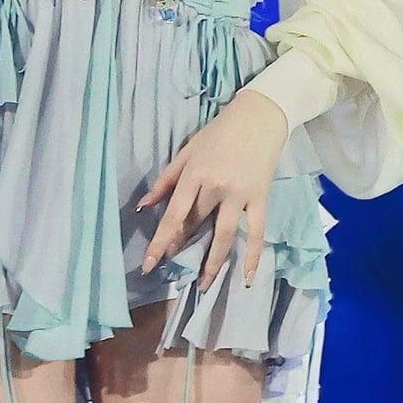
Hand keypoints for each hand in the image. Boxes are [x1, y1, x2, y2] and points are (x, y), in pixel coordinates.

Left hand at [136, 87, 288, 290]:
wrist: (259, 116)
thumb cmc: (219, 132)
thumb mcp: (188, 150)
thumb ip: (166, 179)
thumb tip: (143, 206)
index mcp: (194, 173)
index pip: (174, 214)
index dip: (161, 241)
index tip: (149, 265)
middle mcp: (215, 186)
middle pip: (197, 224)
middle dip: (184, 247)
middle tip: (174, 271)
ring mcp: (239, 193)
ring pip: (223, 234)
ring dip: (213, 262)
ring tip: (204, 285)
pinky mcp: (259, 197)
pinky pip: (255, 231)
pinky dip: (252, 255)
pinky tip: (246, 277)